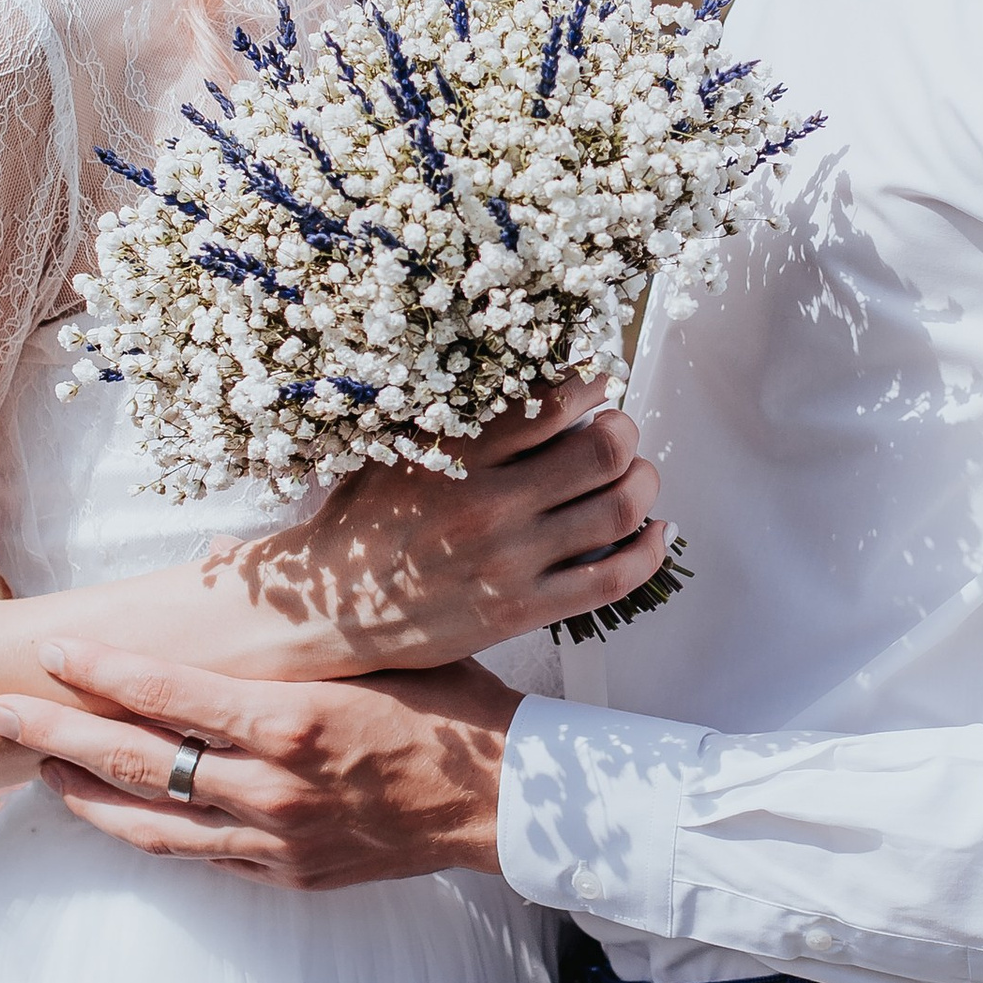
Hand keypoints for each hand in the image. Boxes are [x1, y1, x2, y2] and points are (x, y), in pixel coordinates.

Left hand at [0, 648, 517, 888]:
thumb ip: (296, 627)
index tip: (49, 650)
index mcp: (292, 721)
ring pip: (151, 824)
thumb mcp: (377, 650)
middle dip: (58, 736)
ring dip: (85, 797)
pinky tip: (115, 814)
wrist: (506, 802)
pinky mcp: (287, 875)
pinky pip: (197, 857)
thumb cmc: (450, 705)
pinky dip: (147, 834)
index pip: (167, 694)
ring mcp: (276, 841)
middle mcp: (273, 788)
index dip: (98, 672)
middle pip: (137, 763)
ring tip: (36, 772)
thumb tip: (224, 565)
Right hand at [244, 379, 664, 672]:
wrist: (327, 610)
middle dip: (627, 432)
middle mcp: (489, 503)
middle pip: (605, 451)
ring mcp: (509, 560)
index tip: (600, 381)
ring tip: (638, 475)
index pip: (553, 400)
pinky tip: (656, 533)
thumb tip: (526, 372)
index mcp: (458, 453)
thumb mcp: (396, 448)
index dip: (594, 382)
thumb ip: (457, 416)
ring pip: (619, 510)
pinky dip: (649, 551)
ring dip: (645, 484)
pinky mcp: (521, 610)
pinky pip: (612, 579)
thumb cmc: (363, 522)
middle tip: (621, 431)